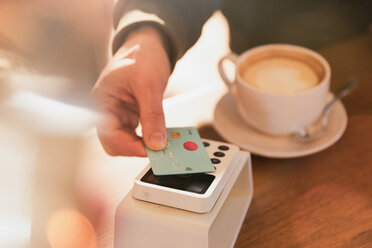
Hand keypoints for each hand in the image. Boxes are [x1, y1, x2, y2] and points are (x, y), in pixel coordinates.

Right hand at [91, 26, 170, 156]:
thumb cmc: (142, 55)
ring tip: (162, 144)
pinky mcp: (131, 114)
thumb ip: (152, 116)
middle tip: (158, 150)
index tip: (150, 150)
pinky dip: (149, 136)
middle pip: (115, 142)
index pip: (108, 134)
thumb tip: (156, 142)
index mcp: (101, 101)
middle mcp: (107, 110)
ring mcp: (119, 113)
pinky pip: (138, 133)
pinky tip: (161, 136)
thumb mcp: (148, 85)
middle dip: (135, 148)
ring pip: (127, 140)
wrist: (149, 44)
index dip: (129, 146)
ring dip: (143, 144)